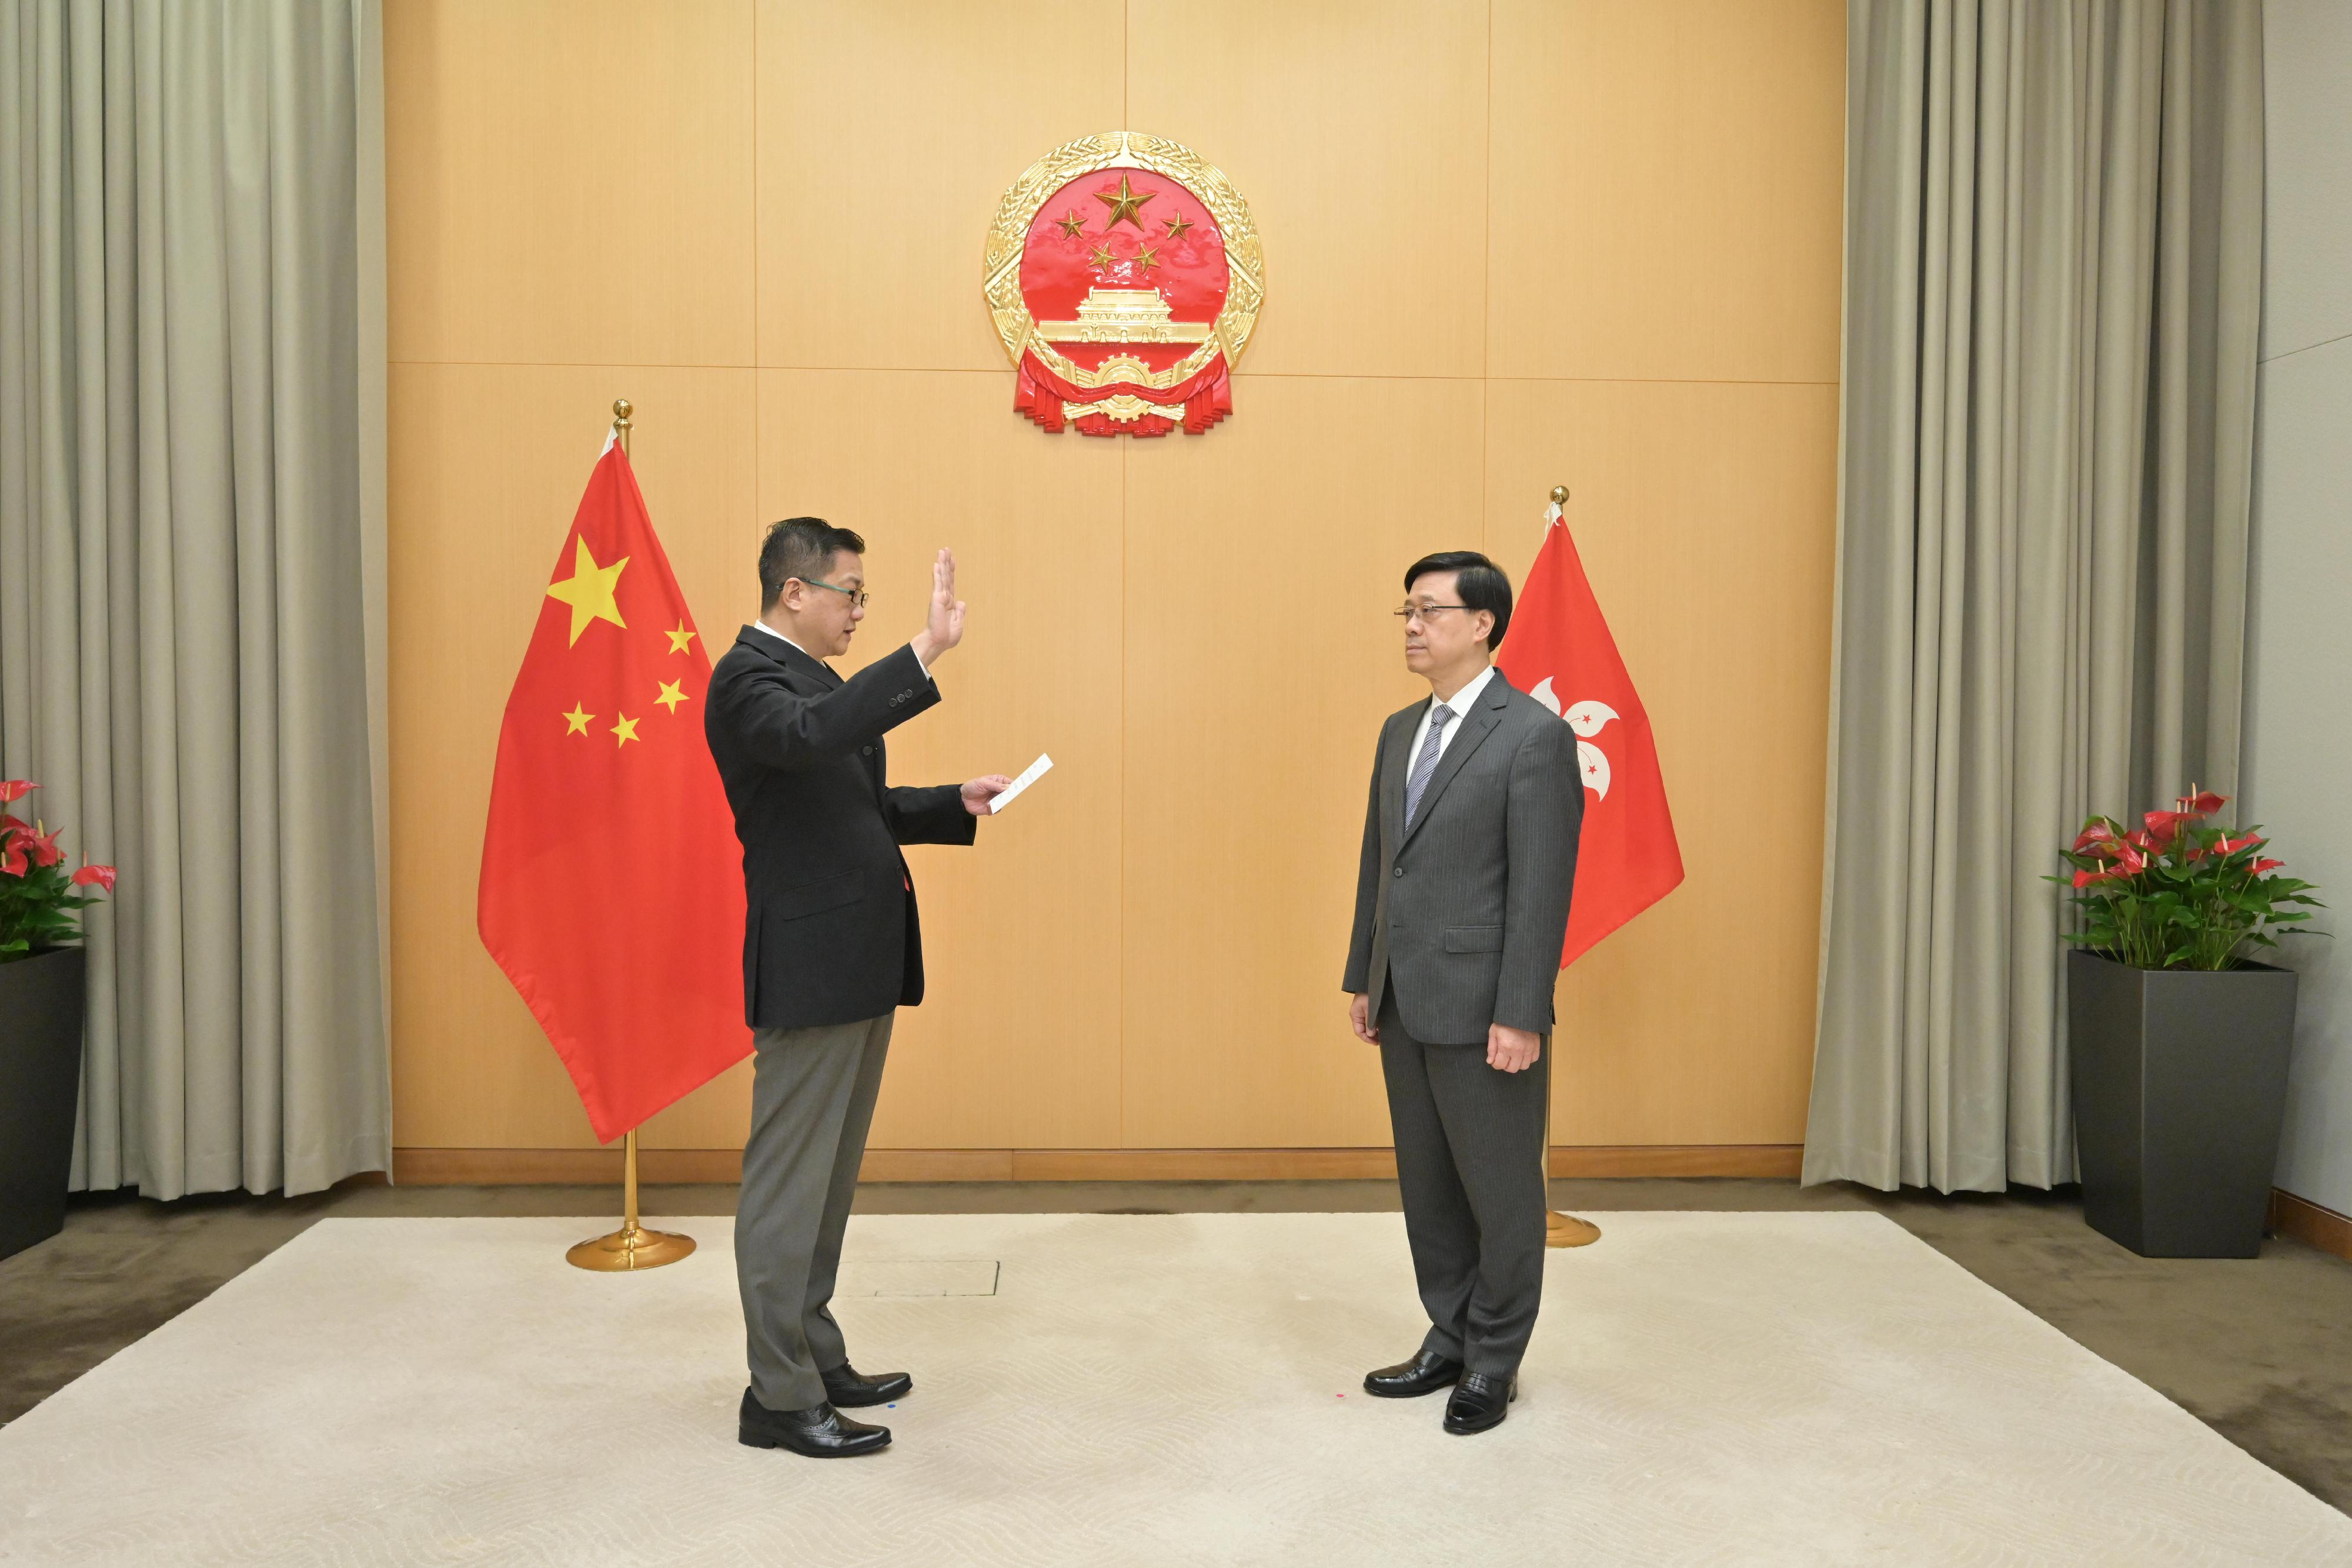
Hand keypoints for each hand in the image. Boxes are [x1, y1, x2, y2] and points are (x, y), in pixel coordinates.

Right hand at [909, 548, 965, 666]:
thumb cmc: (946, 636)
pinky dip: (937, 574)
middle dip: (946, 562)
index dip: (951, 571)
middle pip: (946, 576)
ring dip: (942, 563)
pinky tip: (936, 564)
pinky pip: (938, 584)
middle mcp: (944, 597)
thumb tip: (961, 602)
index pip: (951, 583)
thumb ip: (959, 612)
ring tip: (942, 551)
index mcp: (950, 603)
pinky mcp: (936, 599)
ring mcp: (939, 597)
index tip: (952, 560)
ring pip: (942, 577)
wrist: (938, 642)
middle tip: (946, 549)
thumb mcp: (958, 623)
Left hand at [960, 775, 1014, 816]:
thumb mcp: (983, 783)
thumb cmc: (972, 787)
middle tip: (1004, 796)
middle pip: (1009, 794)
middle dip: (1007, 796)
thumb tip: (1008, 787)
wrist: (962, 799)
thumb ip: (996, 785)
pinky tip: (986, 805)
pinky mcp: (992, 808)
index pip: (1010, 783)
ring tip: (991, 802)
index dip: (1015, 785)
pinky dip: (993, 808)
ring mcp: (996, 799)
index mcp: (998, 781)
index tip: (1017, 788)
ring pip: (1004, 802)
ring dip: (999, 802)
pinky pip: (997, 809)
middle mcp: (999, 790)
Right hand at [1349, 993, 1379, 1044]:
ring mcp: (1363, 1013)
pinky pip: (1372, 1021)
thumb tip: (1371, 1035)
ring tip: (1383, 1036)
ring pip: (1368, 1026)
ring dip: (1375, 1031)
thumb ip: (1370, 1022)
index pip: (1359, 1031)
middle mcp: (1358, 1016)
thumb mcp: (1370, 1009)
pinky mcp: (1369, 1010)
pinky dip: (1377, 1026)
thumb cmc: (1370, 994)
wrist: (1375, 983)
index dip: (1367, 1039)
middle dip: (1371, 1036)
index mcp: (1355, 1015)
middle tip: (1381, 1041)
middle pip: (1363, 1030)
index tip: (1376, 1043)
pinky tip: (1383, 1028)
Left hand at [1487, 1023, 1540, 1072]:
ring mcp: (1529, 1049)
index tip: (1495, 1060)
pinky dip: (1528, 1059)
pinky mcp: (1536, 1045)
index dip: (1495, 1064)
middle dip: (1506, 1065)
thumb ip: (1491, 1048)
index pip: (1500, 1065)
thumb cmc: (1504, 1021)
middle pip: (1512, 1069)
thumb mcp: (1493, 1032)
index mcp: (1506, 1047)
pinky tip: (1522, 1053)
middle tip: (1504, 1058)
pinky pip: (1533, 1059)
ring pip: (1524, 1066)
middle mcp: (1519, 1050)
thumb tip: (1490, 1061)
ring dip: (1517, 1064)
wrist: (1519, 1011)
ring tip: (1513, 1056)